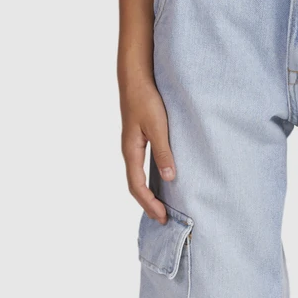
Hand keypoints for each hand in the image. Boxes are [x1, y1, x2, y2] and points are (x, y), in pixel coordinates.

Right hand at [120, 71, 175, 220]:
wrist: (135, 79)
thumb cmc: (146, 100)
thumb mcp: (158, 127)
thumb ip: (163, 151)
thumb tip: (169, 178)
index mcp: (131, 151)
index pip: (137, 186)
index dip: (149, 204)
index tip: (163, 216)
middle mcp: (129, 152)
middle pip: (135, 186)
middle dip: (148, 204)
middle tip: (164, 219)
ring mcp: (132, 146)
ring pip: (137, 178)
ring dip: (148, 194)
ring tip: (162, 206)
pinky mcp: (138, 140)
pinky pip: (141, 167)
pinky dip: (149, 181)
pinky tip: (160, 182)